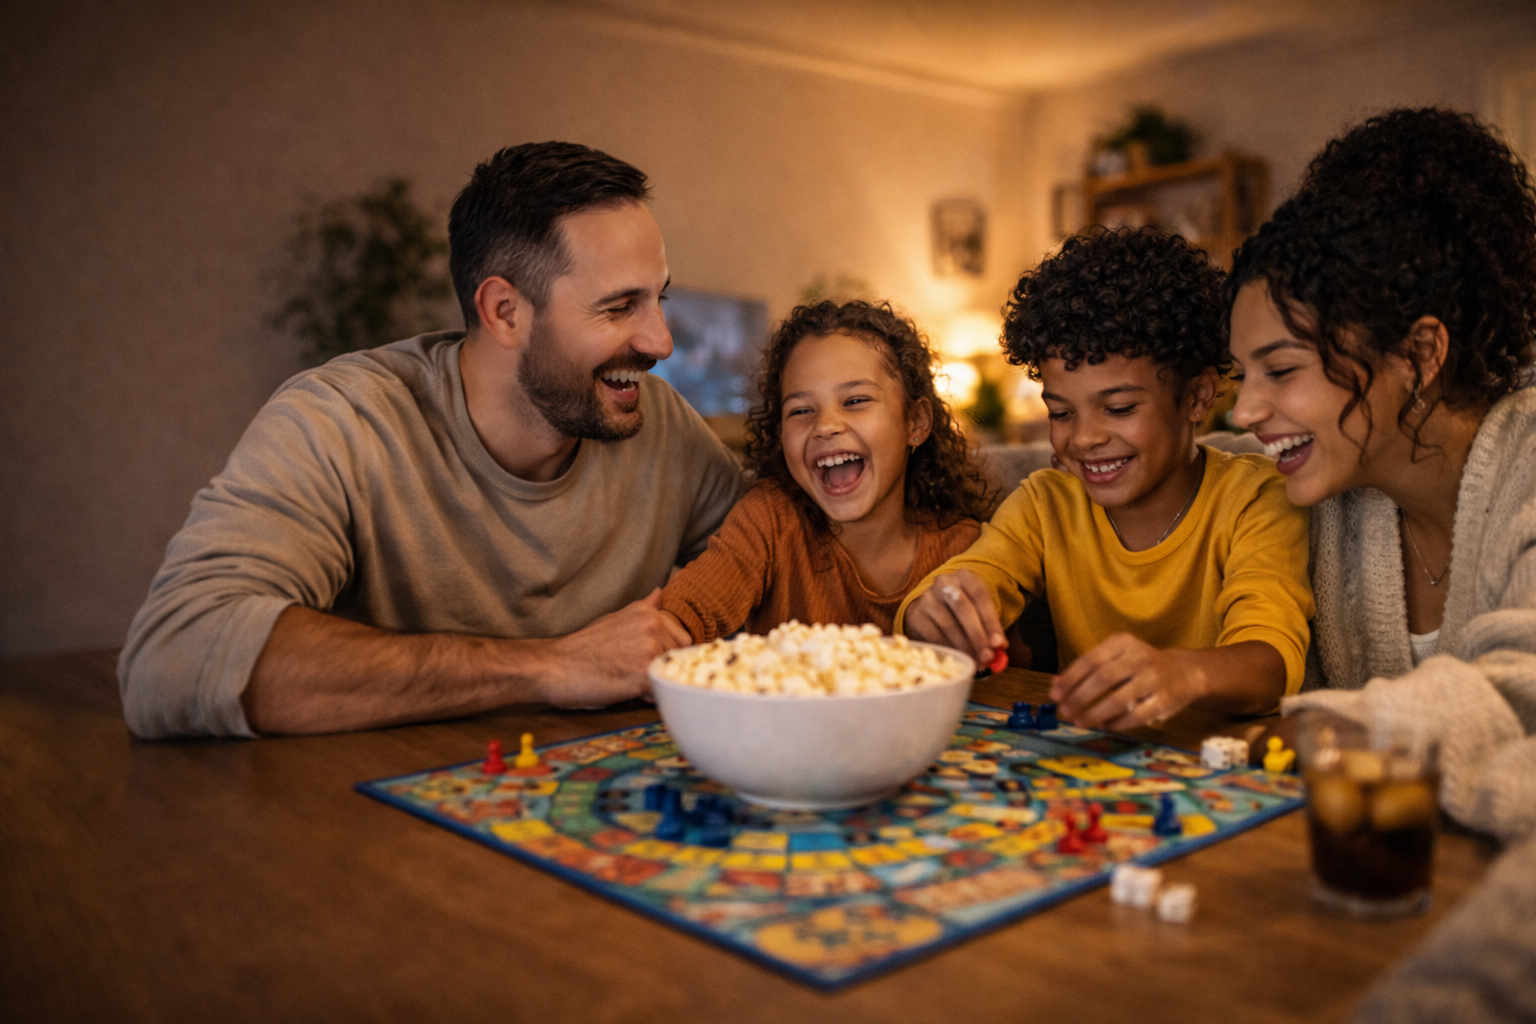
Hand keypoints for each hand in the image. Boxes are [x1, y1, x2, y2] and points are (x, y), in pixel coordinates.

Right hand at [541, 589, 690, 708]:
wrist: (554, 667)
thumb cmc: (582, 649)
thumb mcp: (614, 619)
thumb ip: (643, 610)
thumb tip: (660, 592)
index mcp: (648, 612)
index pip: (681, 639)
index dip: (665, 655)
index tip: (643, 660)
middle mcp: (653, 624)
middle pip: (681, 658)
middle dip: (663, 669)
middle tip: (632, 672)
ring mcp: (650, 647)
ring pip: (671, 674)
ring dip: (655, 683)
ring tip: (625, 680)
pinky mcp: (643, 673)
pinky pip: (661, 691)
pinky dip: (648, 697)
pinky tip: (625, 689)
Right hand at [902, 570, 1005, 664]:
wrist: (934, 606)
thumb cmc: (964, 610)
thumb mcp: (979, 610)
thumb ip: (990, 627)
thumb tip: (999, 648)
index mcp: (965, 576)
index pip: (980, 595)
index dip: (990, 621)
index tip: (999, 643)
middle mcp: (944, 583)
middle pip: (963, 608)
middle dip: (977, 635)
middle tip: (987, 656)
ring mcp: (927, 598)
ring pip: (948, 624)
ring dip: (964, 646)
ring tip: (976, 661)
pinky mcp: (916, 615)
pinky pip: (934, 635)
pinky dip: (949, 649)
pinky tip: (959, 658)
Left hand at [1051, 634, 1208, 729]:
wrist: (1185, 672)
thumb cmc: (1141, 665)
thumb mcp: (1116, 658)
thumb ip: (1087, 670)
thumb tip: (1056, 686)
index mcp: (1123, 643)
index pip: (1091, 660)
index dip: (1070, 678)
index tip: (1055, 694)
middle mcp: (1140, 657)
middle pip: (1103, 678)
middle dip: (1080, 697)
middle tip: (1064, 712)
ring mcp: (1154, 679)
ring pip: (1119, 699)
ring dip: (1095, 713)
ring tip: (1079, 722)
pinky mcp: (1165, 700)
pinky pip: (1136, 715)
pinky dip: (1117, 723)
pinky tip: (1105, 726)